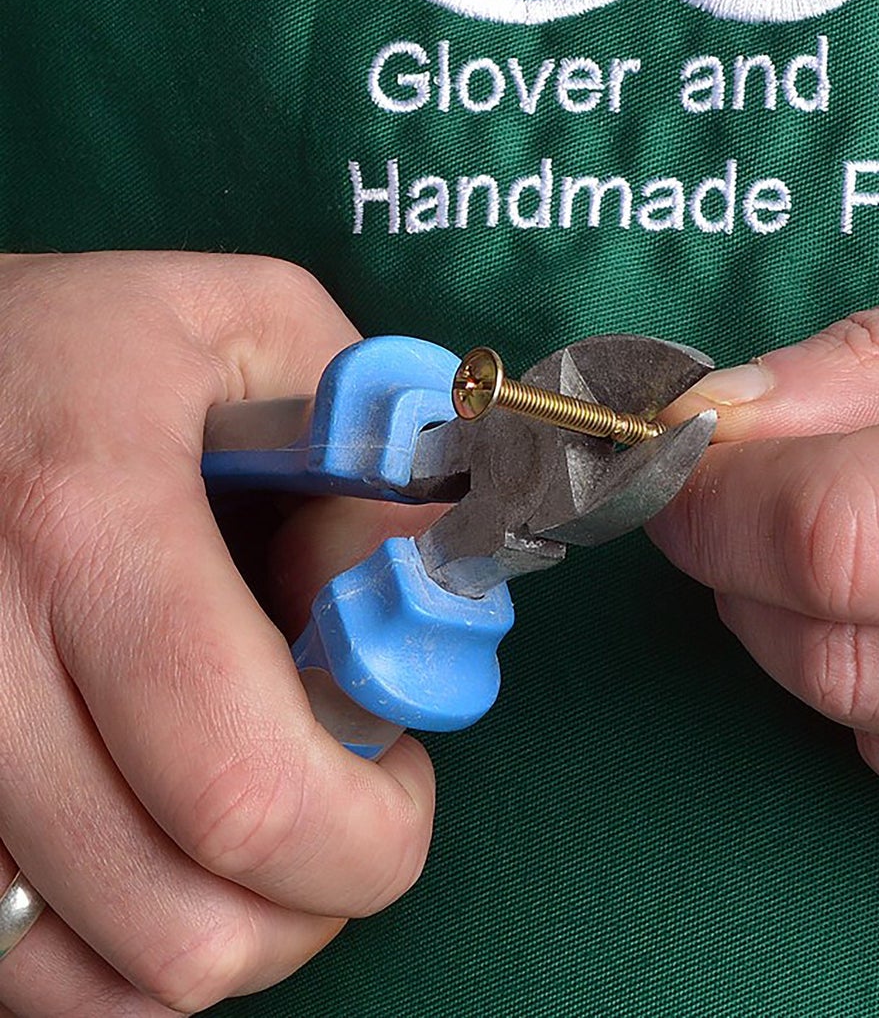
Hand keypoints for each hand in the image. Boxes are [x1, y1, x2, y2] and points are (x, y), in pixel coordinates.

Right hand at [0, 253, 433, 1014]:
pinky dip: (121, 946)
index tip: (405, 777)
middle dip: (318, 893)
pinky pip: (16, 970)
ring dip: (227, 930)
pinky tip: (162, 848)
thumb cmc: (80, 342)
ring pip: (97, 975)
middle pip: (177, 919)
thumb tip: (438, 577)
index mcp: (85, 522)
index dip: (367, 831)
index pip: (243, 781)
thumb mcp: (249, 324)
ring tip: (260, 815)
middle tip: (352, 804)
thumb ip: (372, 440)